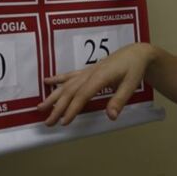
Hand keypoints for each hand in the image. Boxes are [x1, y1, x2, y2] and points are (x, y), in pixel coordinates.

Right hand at [38, 42, 154, 125]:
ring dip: (53, 96)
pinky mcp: (87, 70)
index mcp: (101, 76)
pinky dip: (58, 79)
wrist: (136, 53)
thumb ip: (119, 100)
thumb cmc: (134, 69)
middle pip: (71, 91)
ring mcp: (87, 71)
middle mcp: (90, 73)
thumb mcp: (131, 85)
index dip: (73, 108)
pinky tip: (47, 82)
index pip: (83, 94)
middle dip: (58, 107)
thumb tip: (111, 116)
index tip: (63, 121)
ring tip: (40, 107)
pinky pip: (70, 75)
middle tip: (48, 122)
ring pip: (67, 84)